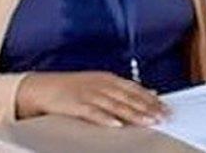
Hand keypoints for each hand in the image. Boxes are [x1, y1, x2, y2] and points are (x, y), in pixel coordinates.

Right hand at [16, 72, 168, 127]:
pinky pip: (92, 113)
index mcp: (109, 79)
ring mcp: (88, 94)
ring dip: (133, 114)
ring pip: (115, 105)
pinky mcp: (74, 104)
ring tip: (147, 122)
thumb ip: (125, 89)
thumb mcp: (101, 84)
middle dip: (147, 108)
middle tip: (162, 117)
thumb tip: (150, 91)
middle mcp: (101, 84)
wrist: (40, 87)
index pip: (135, 89)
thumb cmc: (72, 88)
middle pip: (128, 97)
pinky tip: (116, 125)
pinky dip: (105, 119)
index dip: (151, 99)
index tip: (165, 108)